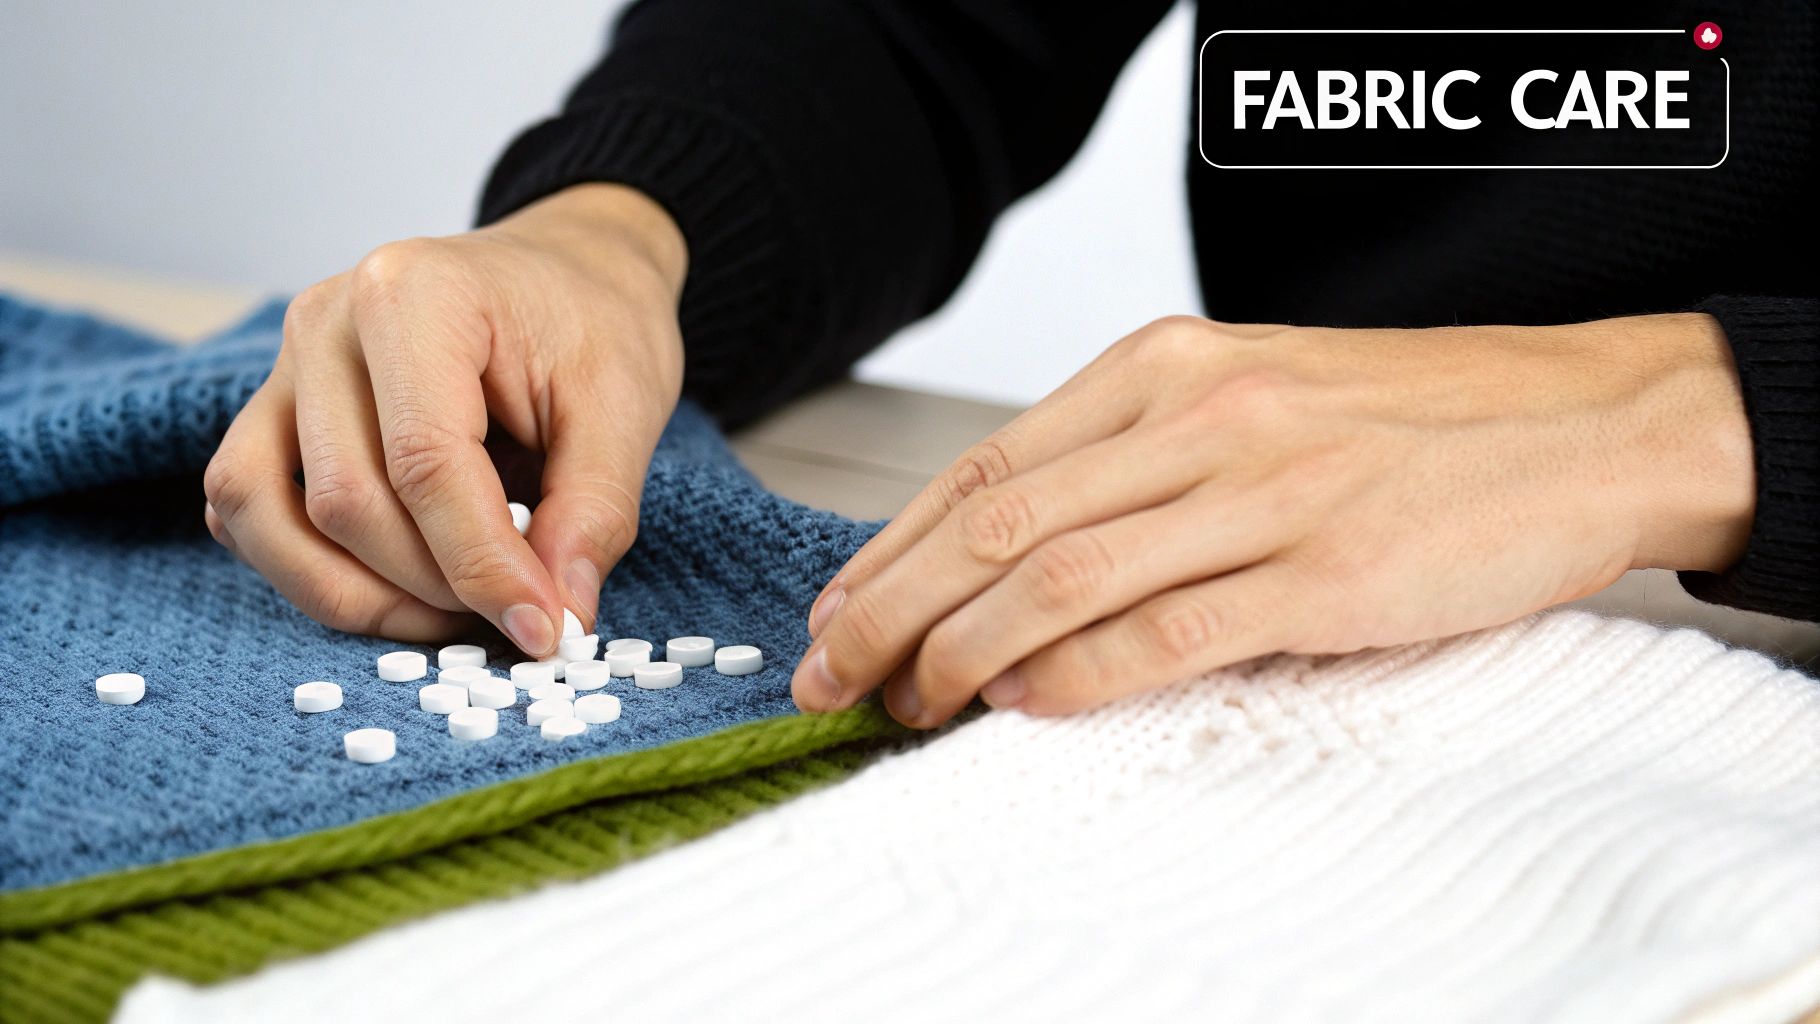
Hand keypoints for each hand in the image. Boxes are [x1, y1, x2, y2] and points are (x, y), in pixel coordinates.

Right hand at [204, 184, 687, 655]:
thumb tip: (559, 619)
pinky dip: (311, 570)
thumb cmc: (593, 323)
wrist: (565, 272)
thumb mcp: (626, 407)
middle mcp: (325, 323)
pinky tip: (400, 585)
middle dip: (434, 584)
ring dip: (360, 593)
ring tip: (457, 612)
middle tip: (519, 612)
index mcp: (414, 294)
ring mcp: (283, 367)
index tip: (544, 627)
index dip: (482, 565)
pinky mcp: (271, 413)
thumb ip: (595, 513)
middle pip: (344, 500)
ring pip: (266, 516)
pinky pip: (247, 512)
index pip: (424, 462)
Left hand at [793, 314, 1754, 726]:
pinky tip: (1023, 706)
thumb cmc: (1412, 419)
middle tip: (830, 675)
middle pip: (995, 523)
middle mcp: (1198, 417)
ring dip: (960, 653)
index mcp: (1168, 366)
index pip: (989, 465)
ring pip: (1057, 578)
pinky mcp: (1323, 574)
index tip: (838, 610)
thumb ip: (1141, 458)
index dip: (893, 548)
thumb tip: (1018, 557)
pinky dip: (1075, 676)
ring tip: (909, 705)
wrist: (1581, 423)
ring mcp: (1260, 492)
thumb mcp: (1255, 394)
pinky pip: (1163, 631)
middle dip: (889, 608)